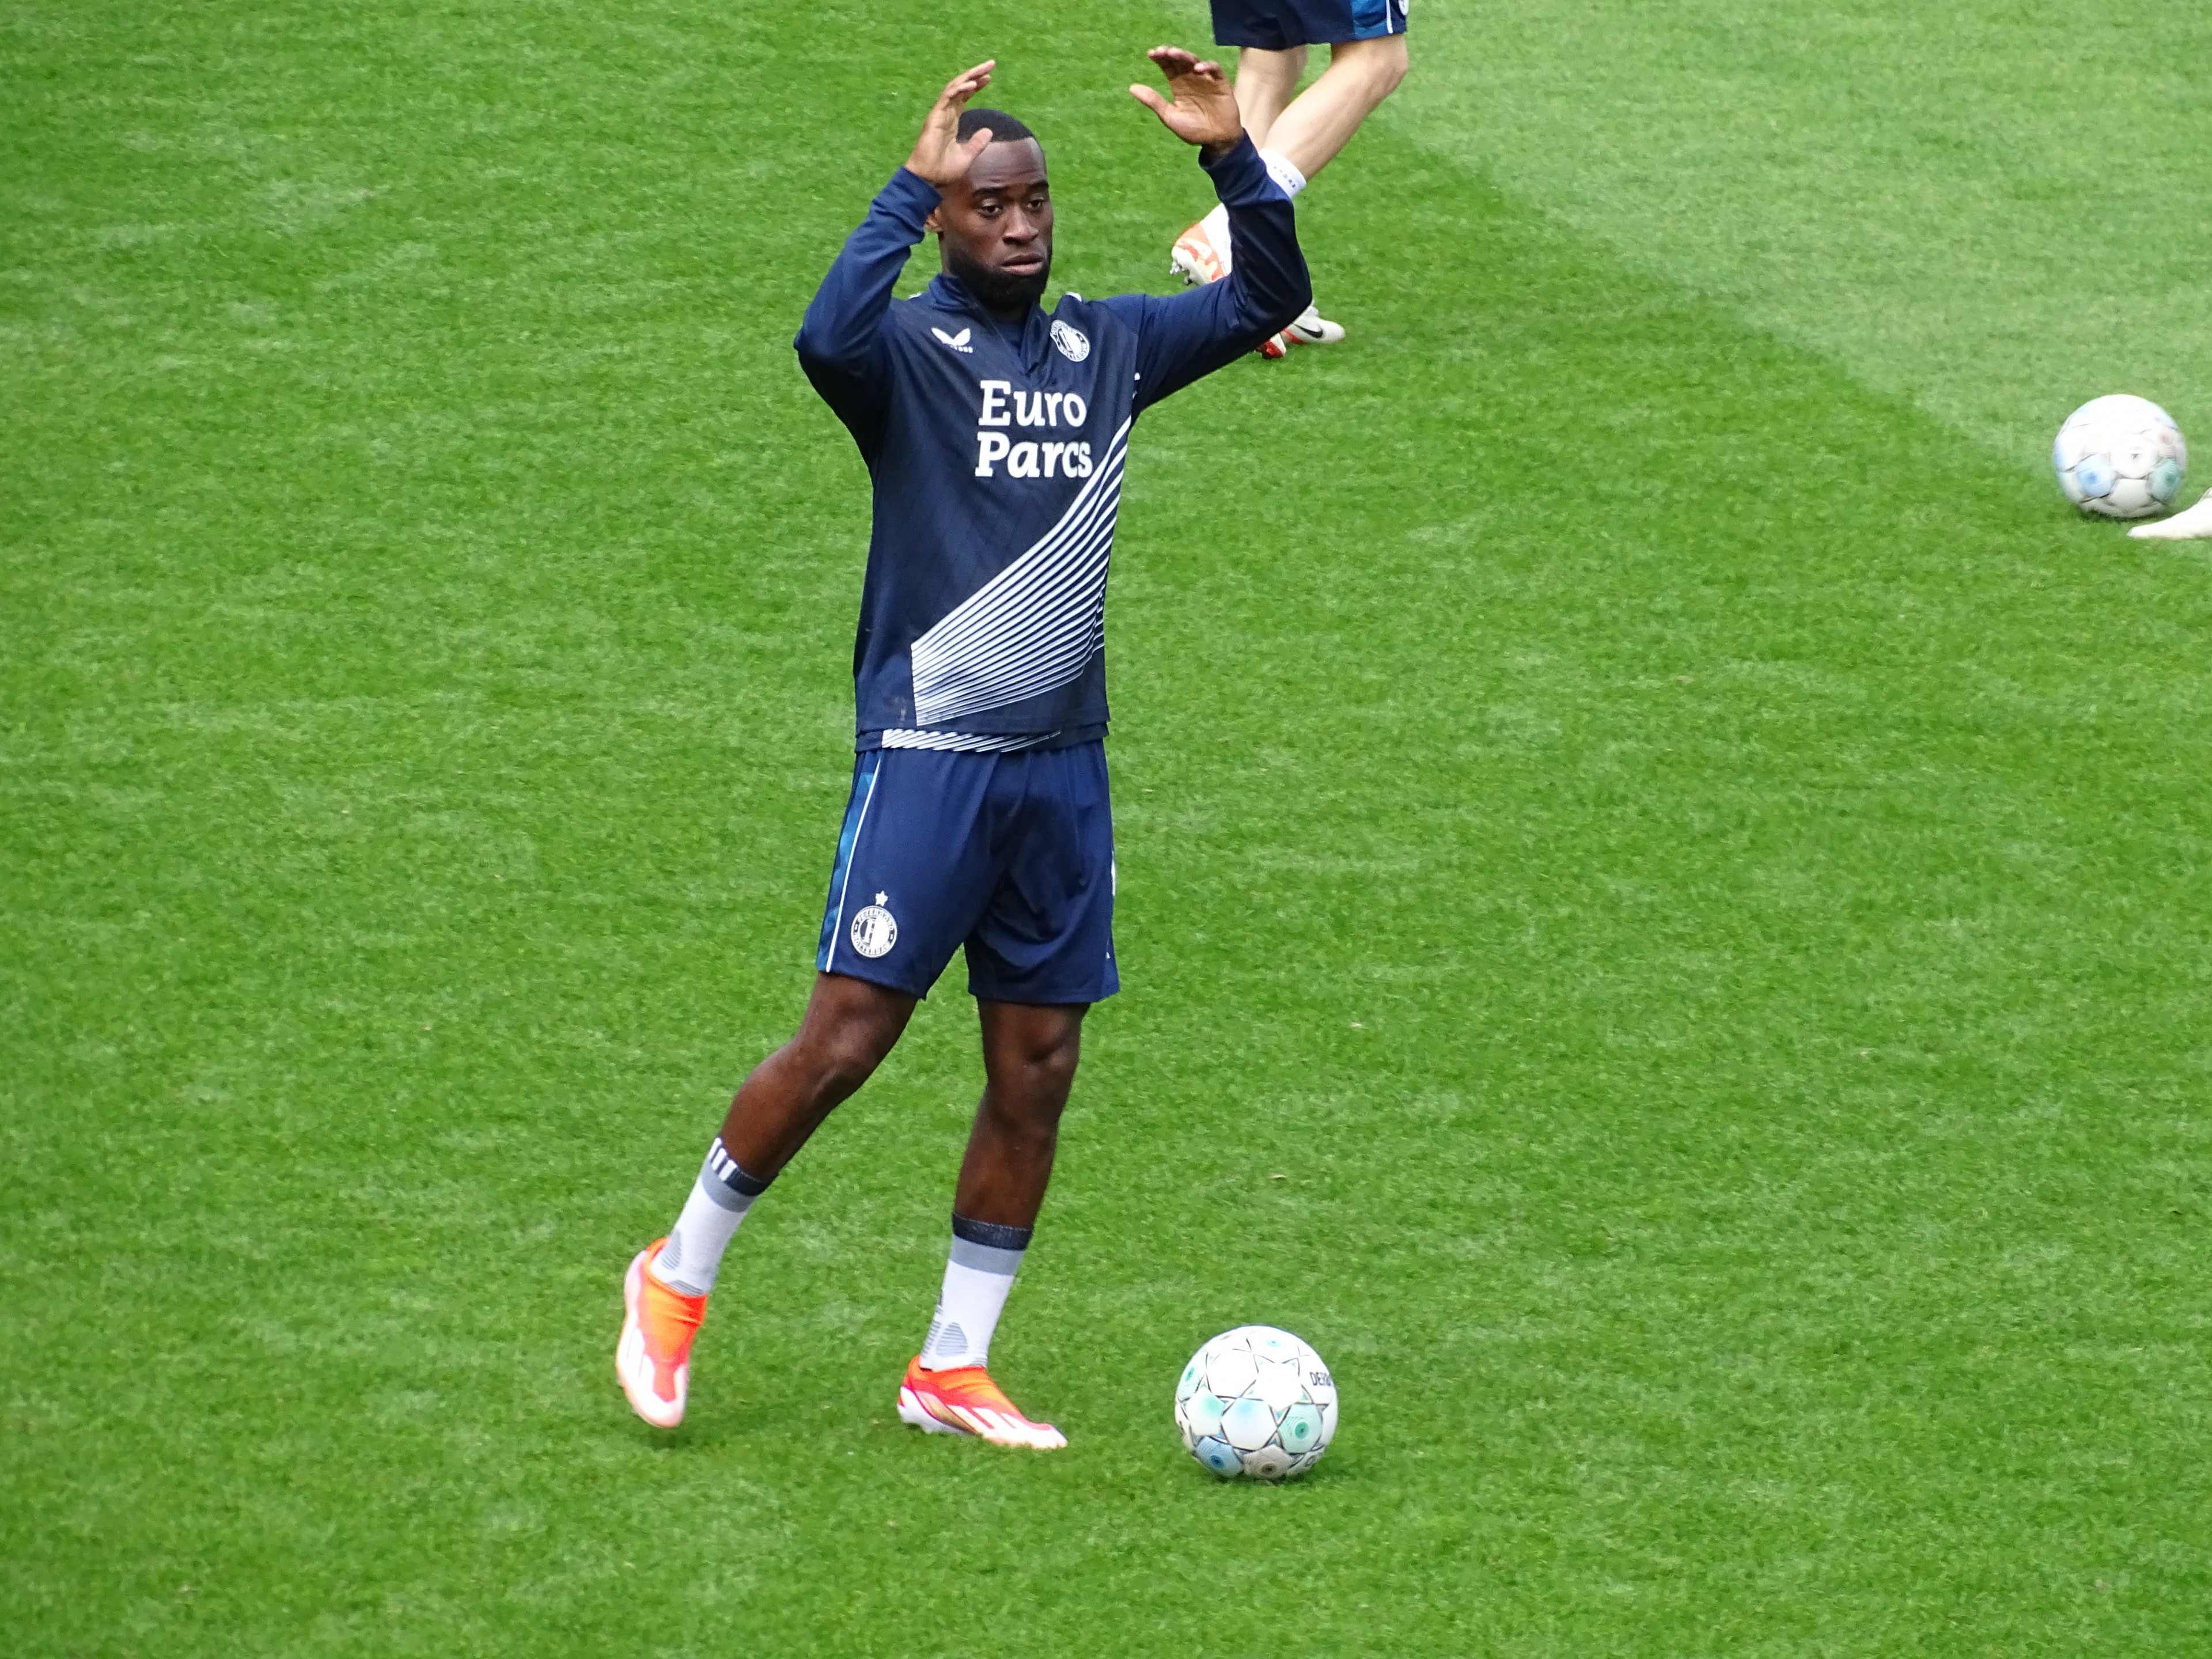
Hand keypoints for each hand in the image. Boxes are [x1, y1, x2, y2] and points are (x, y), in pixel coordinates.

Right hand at [905, 60, 997, 186]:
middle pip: (961, 87)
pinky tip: (972, 85)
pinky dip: (959, 90)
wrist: (928, 179)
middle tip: (991, 64)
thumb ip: (977, 143)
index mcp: (952, 120)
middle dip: (975, 74)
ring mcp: (939, 114)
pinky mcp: (934, 117)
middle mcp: (945, 113)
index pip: (964, 97)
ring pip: (954, 88)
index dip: (976, 86)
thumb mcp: (967, 156)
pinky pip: (947, 98)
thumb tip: (989, 131)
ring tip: (984, 70)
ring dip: (969, 77)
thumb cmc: (943, 170)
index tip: (989, 78)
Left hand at [1128, 47, 1241, 154]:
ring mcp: (1206, 79)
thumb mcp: (1170, 116)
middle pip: (1180, 60)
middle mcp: (1191, 78)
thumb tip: (1132, 87)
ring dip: (1184, 56)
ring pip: (1194, 60)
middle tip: (1160, 51)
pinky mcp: (1220, 83)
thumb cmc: (1194, 130)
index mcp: (1178, 85)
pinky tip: (1197, 69)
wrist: (1216, 141)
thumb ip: (1153, 101)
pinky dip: (1207, 66)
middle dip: (1170, 53)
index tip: (1151, 54)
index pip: (1168, 66)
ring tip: (1173, 54)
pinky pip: (1214, 69)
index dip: (1160, 58)